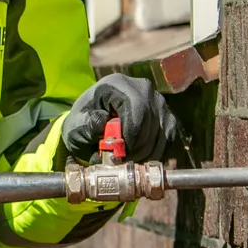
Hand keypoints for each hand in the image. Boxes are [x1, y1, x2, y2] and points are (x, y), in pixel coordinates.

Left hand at [62, 74, 178, 163]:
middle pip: (152, 121)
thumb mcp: (76, 126)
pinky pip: (170, 138)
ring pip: (164, 132)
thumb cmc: (83, 125)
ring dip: (149, 154)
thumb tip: (101, 120)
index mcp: (117, 84)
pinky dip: (159, 154)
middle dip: (140, 148)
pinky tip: (143, 161)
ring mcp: (157, 101)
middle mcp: (142, 88)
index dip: (132, 135)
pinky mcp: (166, 116)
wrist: (91, 125)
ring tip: (131, 163)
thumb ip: (87, 125)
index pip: (136, 108)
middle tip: (126, 163)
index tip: (121, 154)